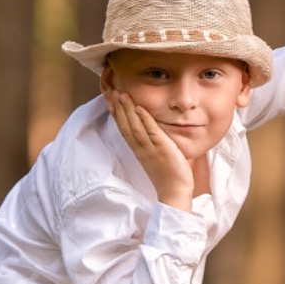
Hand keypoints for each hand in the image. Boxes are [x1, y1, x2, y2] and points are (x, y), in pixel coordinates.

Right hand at [105, 86, 194, 207]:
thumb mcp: (156, 158)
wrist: (174, 192)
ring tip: (121, 94)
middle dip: (117, 107)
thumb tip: (154, 135)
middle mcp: (141, 149)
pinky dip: (144, 119)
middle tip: (111, 91)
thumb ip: (153, 146)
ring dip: (127, 109)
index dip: (116, 115)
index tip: (110, 101)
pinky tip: (139, 107)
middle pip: (125, 125)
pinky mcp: (161, 149)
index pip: (124, 129)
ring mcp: (150, 149)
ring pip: (134, 126)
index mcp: (139, 151)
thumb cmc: (168, 177)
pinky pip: (151, 131)